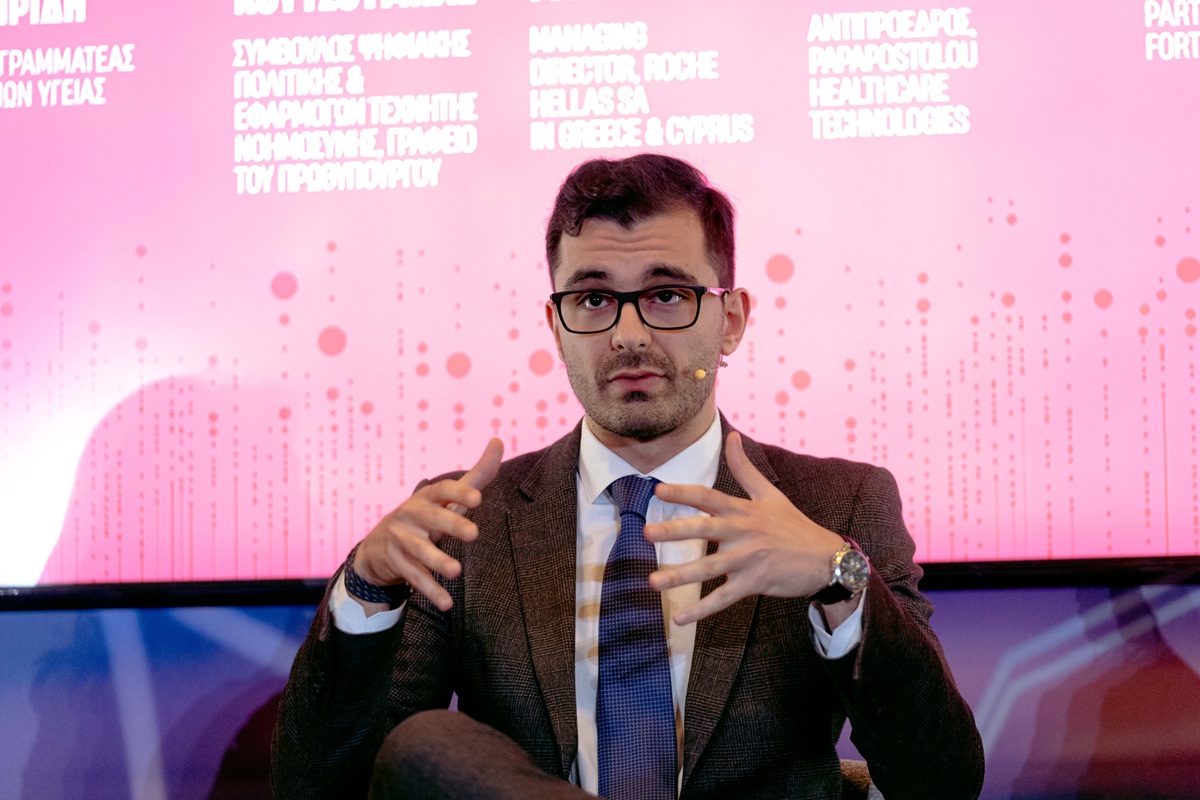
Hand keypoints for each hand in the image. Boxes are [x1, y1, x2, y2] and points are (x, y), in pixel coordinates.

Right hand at [352, 438, 502, 611]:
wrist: (379, 547)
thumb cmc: (427, 517)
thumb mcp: (449, 499)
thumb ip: (477, 475)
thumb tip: (498, 441)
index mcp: (428, 497)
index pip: (443, 489)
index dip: (459, 492)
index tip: (478, 498)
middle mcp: (412, 514)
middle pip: (432, 518)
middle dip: (451, 524)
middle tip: (474, 533)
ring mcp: (400, 539)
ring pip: (419, 550)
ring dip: (438, 561)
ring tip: (457, 572)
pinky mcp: (395, 562)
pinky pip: (414, 577)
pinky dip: (430, 590)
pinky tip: (447, 603)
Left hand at [644, 432, 845, 625]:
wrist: (825, 558)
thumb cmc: (793, 525)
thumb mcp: (770, 494)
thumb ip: (745, 468)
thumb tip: (732, 435)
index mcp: (744, 510)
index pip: (709, 497)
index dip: (684, 493)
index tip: (658, 490)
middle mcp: (743, 532)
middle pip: (704, 530)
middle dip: (674, 532)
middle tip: (646, 533)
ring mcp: (749, 559)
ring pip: (709, 568)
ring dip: (680, 576)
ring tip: (653, 582)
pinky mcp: (755, 582)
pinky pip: (724, 597)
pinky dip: (702, 609)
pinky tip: (679, 617)